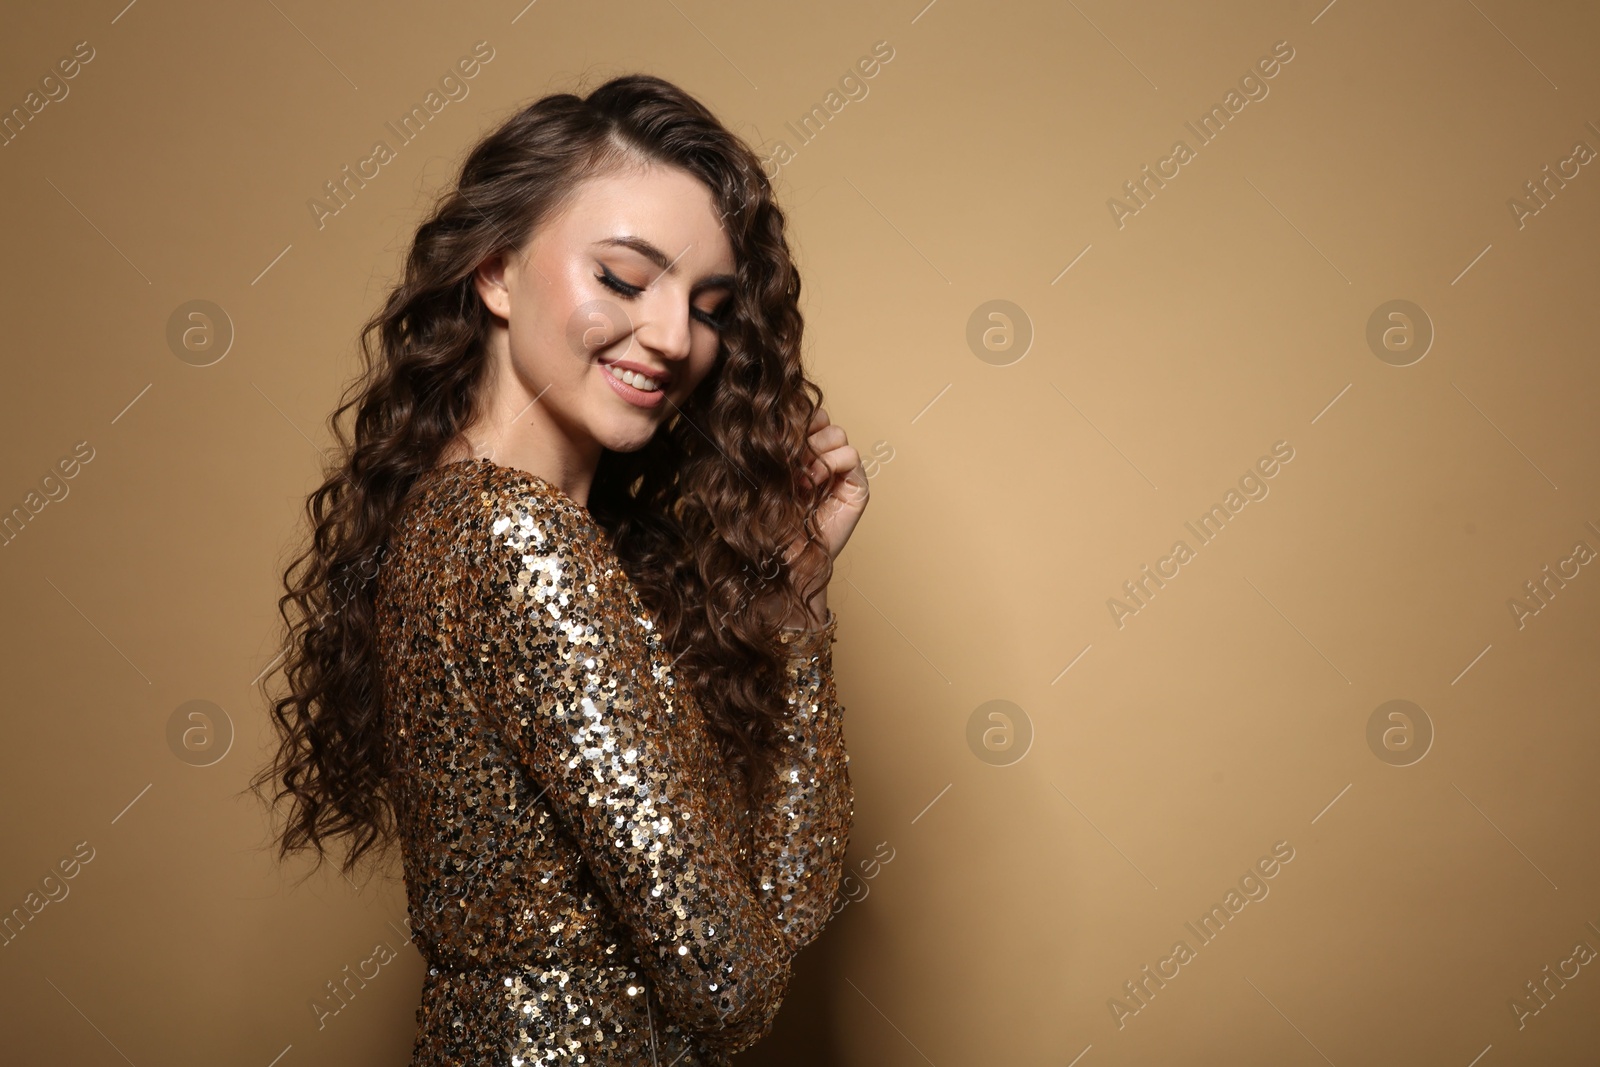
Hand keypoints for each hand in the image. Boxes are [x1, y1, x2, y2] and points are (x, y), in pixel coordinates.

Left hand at [779, 407, 868, 622]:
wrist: (785, 558)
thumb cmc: (770, 522)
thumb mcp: (766, 477)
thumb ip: (774, 448)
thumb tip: (772, 419)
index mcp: (802, 453)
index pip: (806, 416)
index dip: (793, 423)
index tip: (773, 442)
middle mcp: (823, 459)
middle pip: (823, 420)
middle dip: (803, 436)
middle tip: (786, 461)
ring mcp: (841, 472)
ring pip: (837, 434)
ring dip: (816, 451)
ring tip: (799, 478)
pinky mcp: (856, 486)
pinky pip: (850, 455)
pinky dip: (830, 464)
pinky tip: (813, 483)